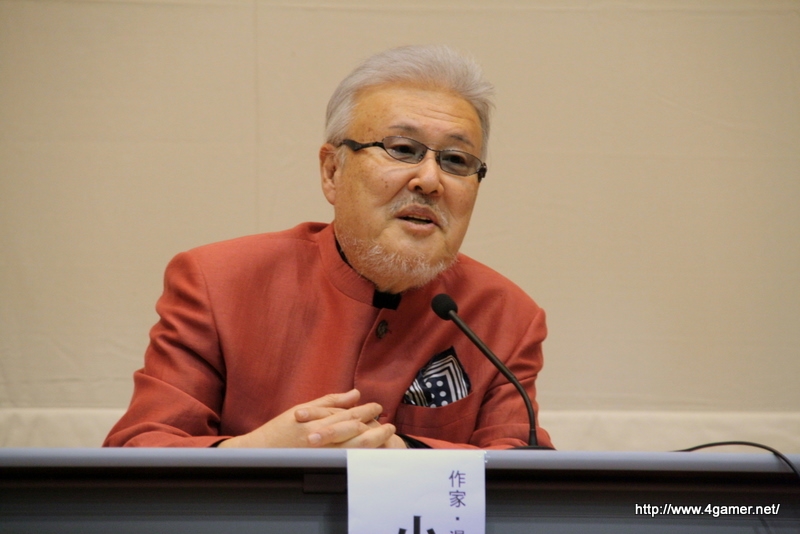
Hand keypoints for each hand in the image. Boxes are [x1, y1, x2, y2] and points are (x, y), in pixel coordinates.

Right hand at [218, 389, 403, 448]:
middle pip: (355, 431)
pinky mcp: (319, 466)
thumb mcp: (304, 409)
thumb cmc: (280, 430)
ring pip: (354, 448)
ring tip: (386, 439)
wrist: (259, 452)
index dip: (366, 411)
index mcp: (317, 420)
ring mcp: (320, 454)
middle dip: (375, 427)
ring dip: (372, 442)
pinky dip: (361, 457)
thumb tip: (355, 393)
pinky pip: (346, 462)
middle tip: (390, 425)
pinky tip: (372, 456)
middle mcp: (320, 436)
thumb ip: (330, 402)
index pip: (349, 414)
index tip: (379, 408)